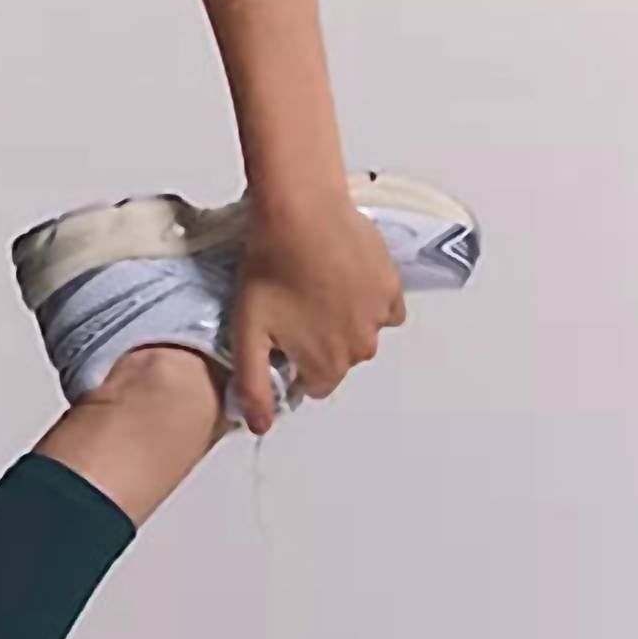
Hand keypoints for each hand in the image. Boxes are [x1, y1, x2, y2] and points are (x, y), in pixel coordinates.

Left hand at [229, 193, 407, 435]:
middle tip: (294, 307)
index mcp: (326, 366)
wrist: (299, 212)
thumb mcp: (247, 334)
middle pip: (339, 360)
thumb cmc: (270, 269)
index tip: (281, 337)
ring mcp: (379, 316)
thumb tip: (260, 426)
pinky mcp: (391, 286)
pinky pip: (385, 308)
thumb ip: (253, 386)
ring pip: (361, 334)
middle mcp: (360, 348)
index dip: (295, 364)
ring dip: (344, 320)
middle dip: (319, 342)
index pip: (314, 385)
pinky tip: (344, 280)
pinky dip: (368, 301)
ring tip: (317, 288)